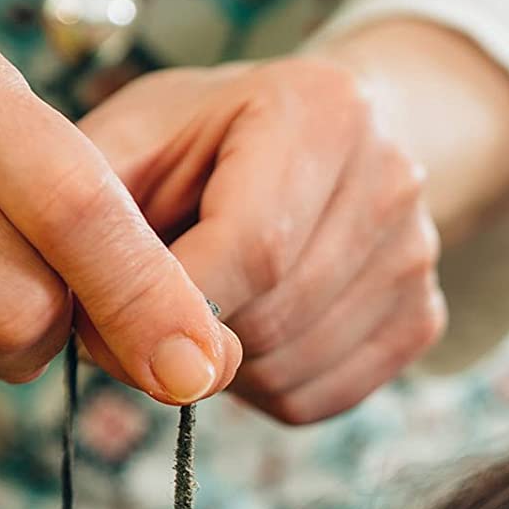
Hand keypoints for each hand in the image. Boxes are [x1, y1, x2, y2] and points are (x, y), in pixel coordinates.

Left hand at [79, 55, 445, 424]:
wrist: (323, 139)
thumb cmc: (207, 138)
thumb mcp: (137, 135)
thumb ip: (92, 210)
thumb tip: (85, 330)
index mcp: (325, 110)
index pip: (254, 248)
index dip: (169, 306)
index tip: (107, 325)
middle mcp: (393, 179)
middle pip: (272, 316)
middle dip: (190, 332)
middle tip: (148, 306)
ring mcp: (417, 255)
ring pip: (289, 368)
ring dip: (220, 365)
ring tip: (202, 310)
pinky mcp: (423, 319)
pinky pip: (318, 398)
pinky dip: (260, 387)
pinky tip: (244, 333)